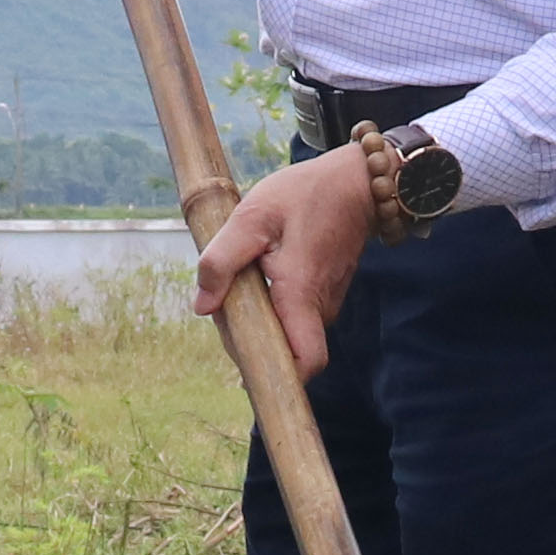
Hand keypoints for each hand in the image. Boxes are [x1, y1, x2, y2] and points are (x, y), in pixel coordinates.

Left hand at [194, 144, 375, 372]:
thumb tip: (202, 307)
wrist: (354, 183)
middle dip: (246, 336)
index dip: (270, 371)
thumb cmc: (304, 195)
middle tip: (225, 294)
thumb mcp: (251, 217)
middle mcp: (320, 309)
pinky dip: (269, 304)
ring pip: (284, 334)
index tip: (241, 347)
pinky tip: (259, 271)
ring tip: (242, 276)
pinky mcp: (324, 296)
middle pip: (281, 352)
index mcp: (301, 296)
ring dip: (255, 317)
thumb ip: (222, 261)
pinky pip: (291, 316)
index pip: (302, 366)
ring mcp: (325, 304)